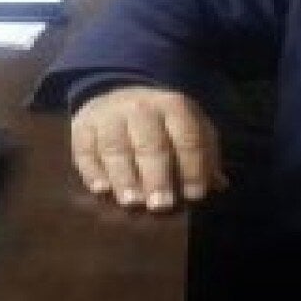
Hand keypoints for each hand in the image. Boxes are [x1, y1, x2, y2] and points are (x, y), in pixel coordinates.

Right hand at [71, 85, 228, 210]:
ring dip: (124, 177)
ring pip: (114, 146)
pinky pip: (84, 149)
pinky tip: (101, 189)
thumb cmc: (162, 123)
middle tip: (161, 206)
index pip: (186, 136)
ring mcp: (108, 115)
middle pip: (149, 142)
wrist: (119, 94)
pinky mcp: (82, 126)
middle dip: (156, 175)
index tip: (195, 195)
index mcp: (172, 106)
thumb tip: (218, 184)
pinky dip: (92, 170)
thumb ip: (204, 154)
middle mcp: (139, 107)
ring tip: (132, 203)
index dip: (193, 166)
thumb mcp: (188, 127)